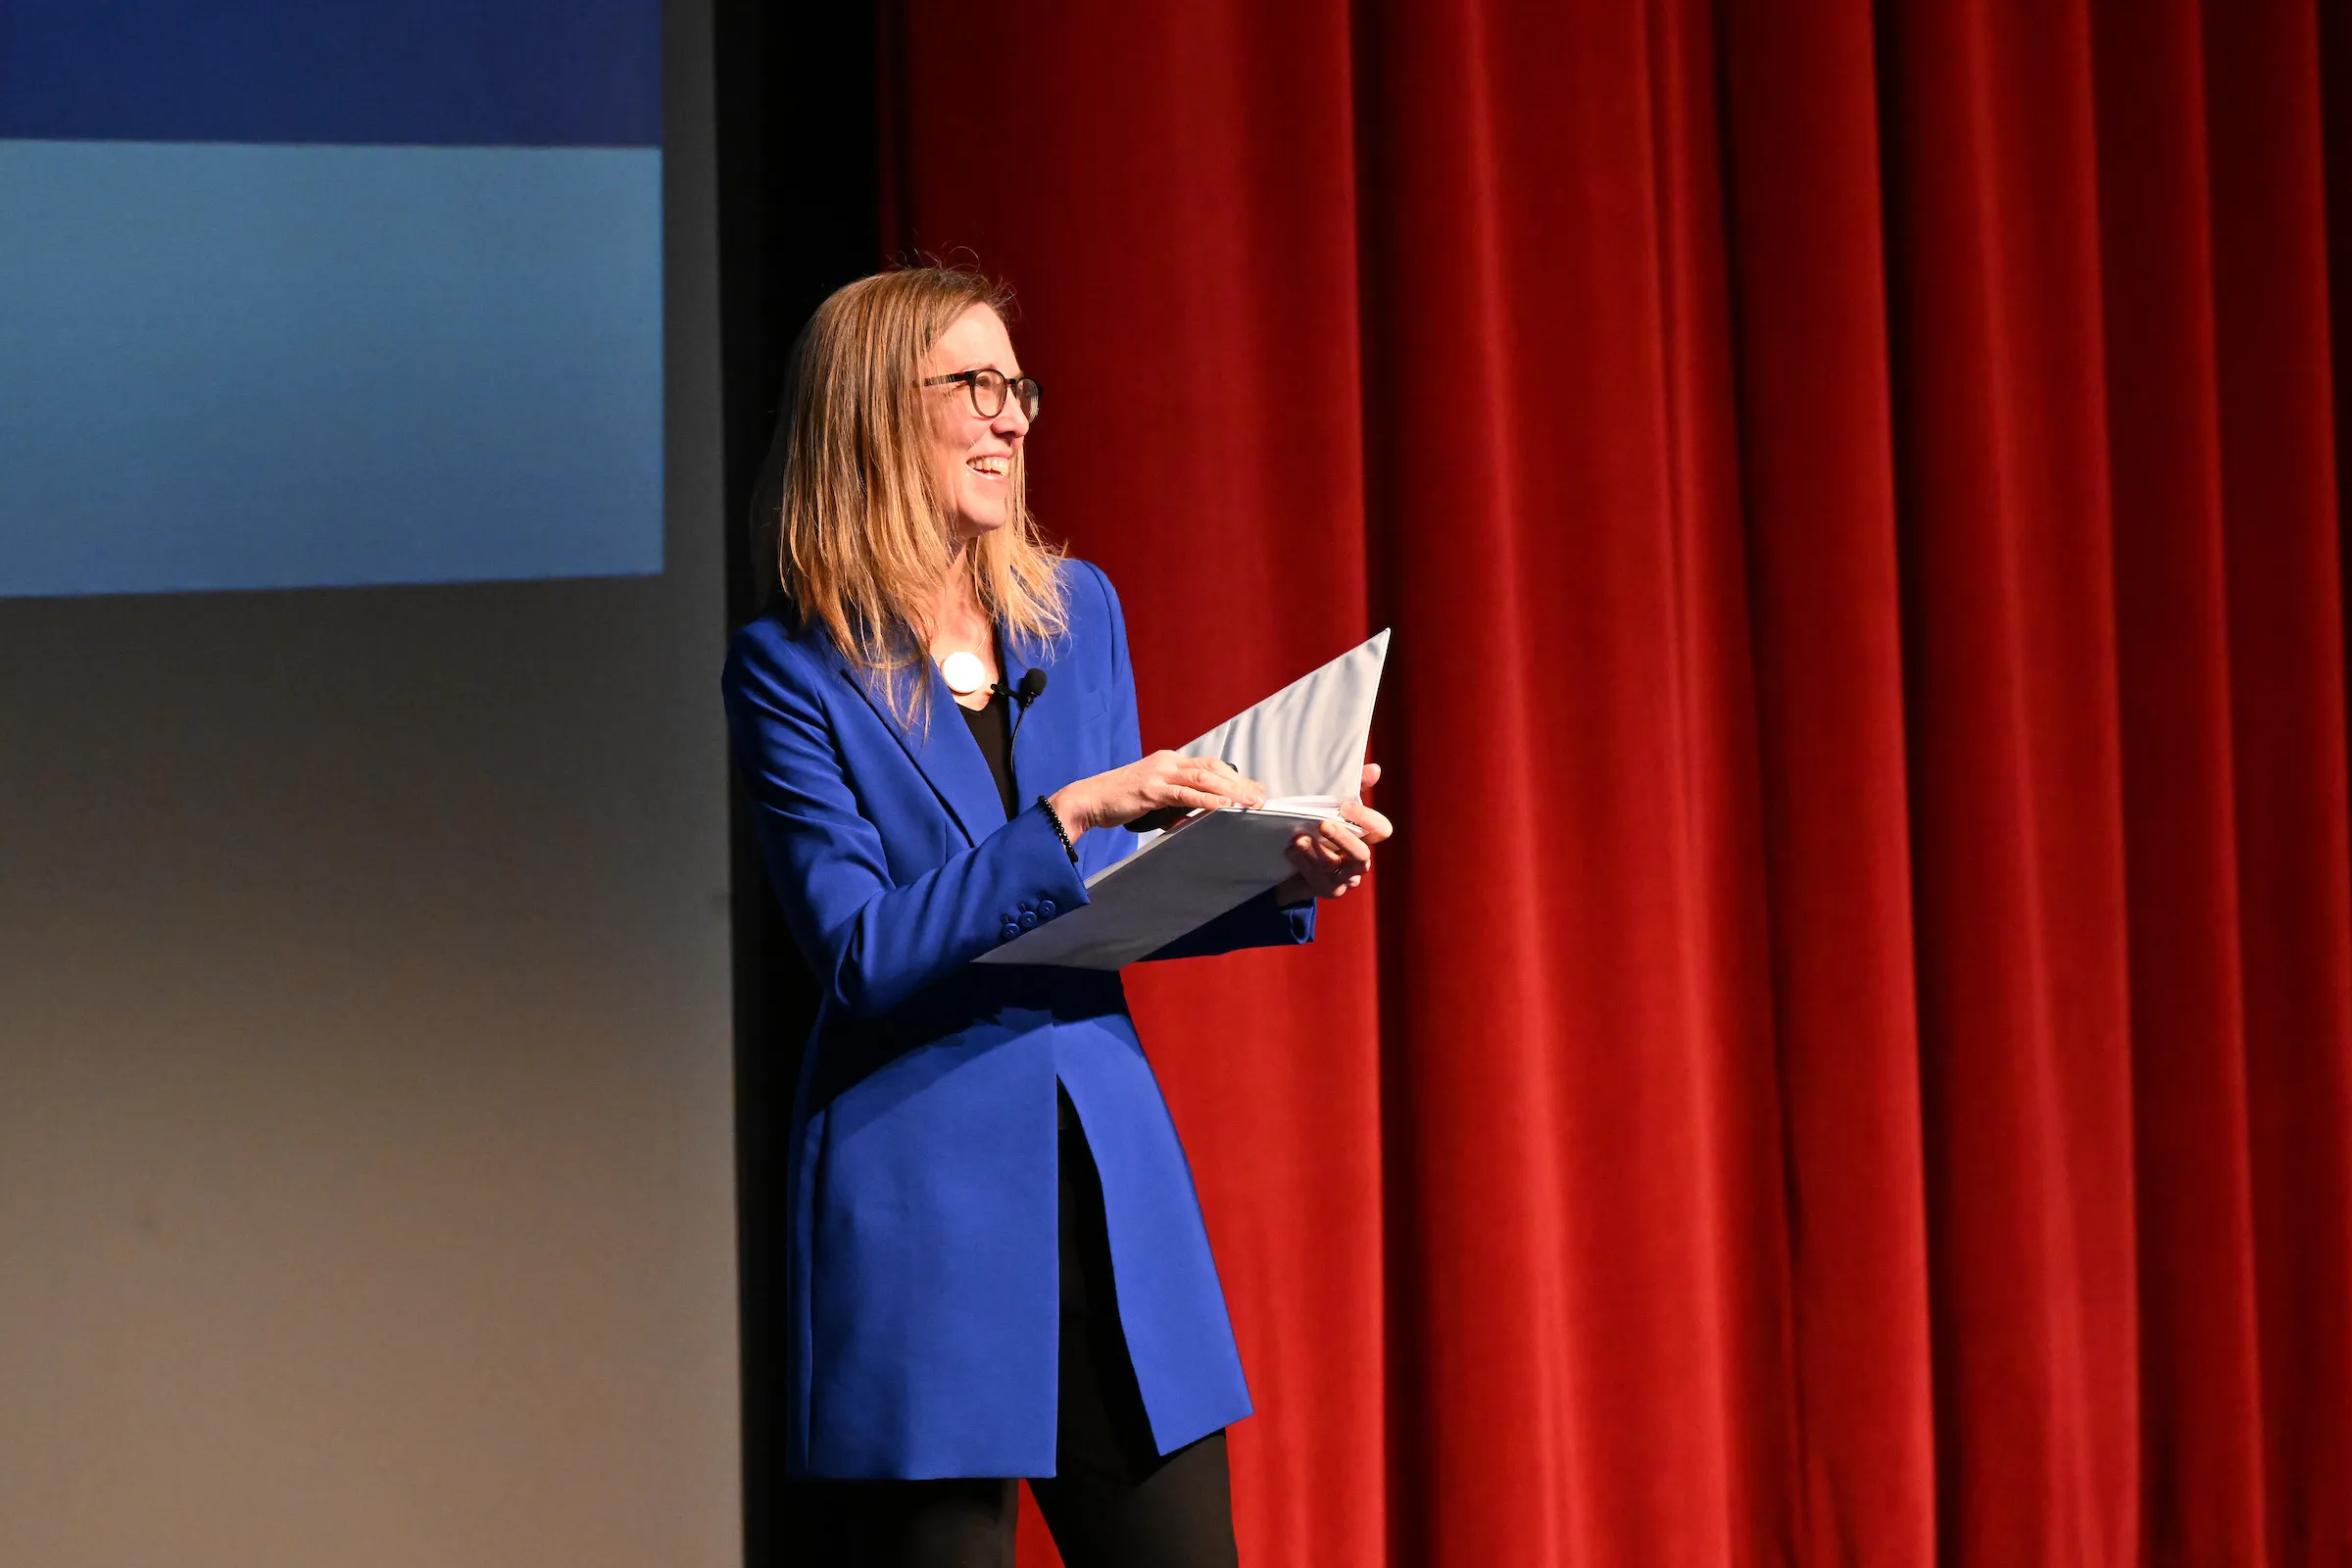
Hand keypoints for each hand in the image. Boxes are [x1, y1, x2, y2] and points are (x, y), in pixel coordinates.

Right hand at [1049, 751, 1265, 834]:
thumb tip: (1197, 816)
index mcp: (1170, 761)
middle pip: (1213, 769)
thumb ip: (1177, 803)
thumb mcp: (1155, 799)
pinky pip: (1184, 794)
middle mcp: (1168, 762)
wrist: (1089, 800)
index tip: (1255, 790)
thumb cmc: (1120, 800)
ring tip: (1251, 803)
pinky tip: (1223, 806)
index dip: (1235, 777)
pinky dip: (1206, 800)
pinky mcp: (1151, 789)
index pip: (1210, 766)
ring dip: (1230, 791)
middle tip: (1262, 798)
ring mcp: (1159, 773)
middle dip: (1240, 784)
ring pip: (1203, 778)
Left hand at [1275, 762, 1392, 902]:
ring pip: (1334, 866)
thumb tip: (1375, 769)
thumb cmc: (1317, 831)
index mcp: (1364, 838)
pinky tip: (1290, 851)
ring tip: (1297, 839)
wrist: (1293, 865)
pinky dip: (1303, 863)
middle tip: (1322, 824)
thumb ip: (1353, 789)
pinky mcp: (1327, 889)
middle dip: (1342, 839)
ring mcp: (1344, 878)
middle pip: (1362, 854)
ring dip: (1315, 851)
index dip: (1365, 818)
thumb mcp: (1332, 808)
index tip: (1343, 806)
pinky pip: (1317, 878)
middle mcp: (1359, 860)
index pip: (1381, 830)